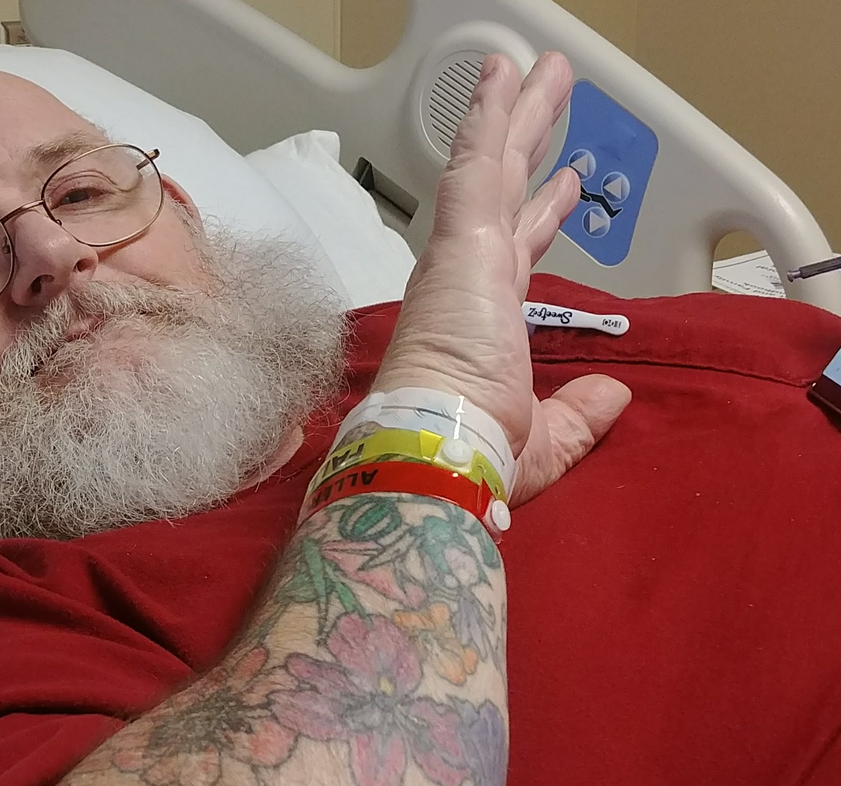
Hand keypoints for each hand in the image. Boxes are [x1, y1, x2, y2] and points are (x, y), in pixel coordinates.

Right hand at [371, 52, 630, 503]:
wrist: (438, 448)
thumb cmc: (475, 451)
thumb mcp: (547, 438)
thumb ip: (581, 413)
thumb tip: (614, 394)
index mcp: (484, 321)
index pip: (517, 252)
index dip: (541, 216)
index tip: (562, 188)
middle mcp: (468, 280)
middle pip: (507, 193)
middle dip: (530, 145)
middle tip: (547, 99)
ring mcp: (461, 255)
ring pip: (492, 166)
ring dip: (514, 115)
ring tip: (536, 68)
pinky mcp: (460, 240)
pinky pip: (474, 163)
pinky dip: (487, 118)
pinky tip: (502, 76)